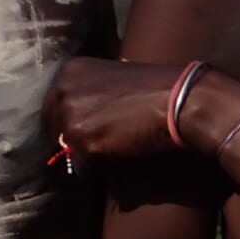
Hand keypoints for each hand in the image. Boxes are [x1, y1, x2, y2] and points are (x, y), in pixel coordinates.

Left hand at [44, 56, 191, 163]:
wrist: (186, 100)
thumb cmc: (162, 86)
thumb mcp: (119, 76)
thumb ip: (94, 91)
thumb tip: (85, 117)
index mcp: (70, 71)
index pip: (53, 107)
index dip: (73, 121)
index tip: (94, 128)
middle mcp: (63, 91)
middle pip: (55, 129)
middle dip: (77, 139)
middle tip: (109, 140)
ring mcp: (71, 117)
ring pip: (69, 149)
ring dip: (91, 153)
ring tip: (121, 145)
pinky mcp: (84, 143)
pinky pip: (84, 167)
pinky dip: (101, 167)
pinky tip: (124, 154)